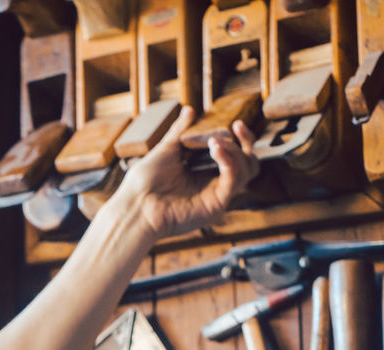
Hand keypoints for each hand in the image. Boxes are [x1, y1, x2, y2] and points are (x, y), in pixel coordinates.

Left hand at [111, 105, 258, 239]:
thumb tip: (189, 110)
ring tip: (215, 142)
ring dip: (234, 151)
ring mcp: (216, 195)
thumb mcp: (165, 149)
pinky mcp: (216, 205)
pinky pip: (234, 181)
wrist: (136, 205)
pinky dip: (230, 162)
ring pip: (245, 170)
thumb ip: (180, 131)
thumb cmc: (144, 182)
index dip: (239, 139)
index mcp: (203, 171)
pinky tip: (216, 150)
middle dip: (245, 143)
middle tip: (235, 127)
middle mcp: (213, 184)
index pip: (234, 155)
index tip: (235, 123)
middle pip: (247, 163)